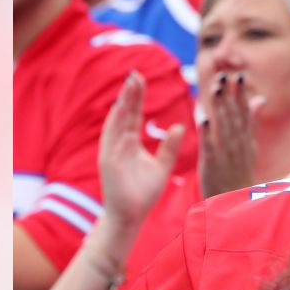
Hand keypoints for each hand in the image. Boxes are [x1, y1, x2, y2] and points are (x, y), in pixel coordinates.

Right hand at [96, 72, 184, 257]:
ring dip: (122, 105)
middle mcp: (118, 144)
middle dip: (129, 95)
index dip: (137, 97)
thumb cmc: (144, 193)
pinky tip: (119, 110)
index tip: (141, 78)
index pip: (134, 115)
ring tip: (128, 86)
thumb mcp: (163, 165)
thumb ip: (170, 146)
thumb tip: (180, 126)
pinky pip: (111, 141)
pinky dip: (115, 125)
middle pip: (124, 114)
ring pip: (116, 123)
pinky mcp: (108, 163)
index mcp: (130, 143)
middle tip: (135, 74)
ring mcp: (111, 153)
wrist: (131, 216)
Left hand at [199, 72, 264, 198]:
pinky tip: (203, 119)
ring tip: (215, 88)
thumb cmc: (239, 174)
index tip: (238, 76)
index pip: (245, 113)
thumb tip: (261, 98)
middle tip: (225, 75)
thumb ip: (252, 122)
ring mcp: (227, 155)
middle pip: (235, 116)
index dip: (241, 95)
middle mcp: (239, 145)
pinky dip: (208, 133)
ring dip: (220, 108)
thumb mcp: (250, 146)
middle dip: (230, 96)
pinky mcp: (214, 166)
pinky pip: (211, 147)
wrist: (236, 206)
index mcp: (247, 139)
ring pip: (223, 127)